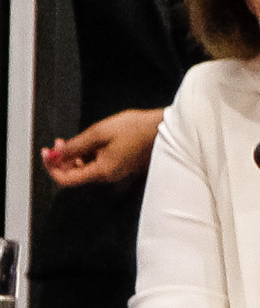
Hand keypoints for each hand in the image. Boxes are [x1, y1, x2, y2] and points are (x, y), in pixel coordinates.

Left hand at [42, 106, 161, 187]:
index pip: (66, 179)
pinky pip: (99, 163)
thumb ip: (75, 146)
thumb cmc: (137, 129)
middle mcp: (109, 175)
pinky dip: (88, 155)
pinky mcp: (123, 164)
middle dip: (62, 160)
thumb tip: (56, 155)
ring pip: (86, 168)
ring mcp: (117, 170)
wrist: (165, 128)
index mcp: (102, 171)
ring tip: (72, 140)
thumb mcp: (99, 133)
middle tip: (57, 143)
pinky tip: (90, 142)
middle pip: (76, 175)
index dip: (52, 167)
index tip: (47, 153)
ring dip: (74, 156)